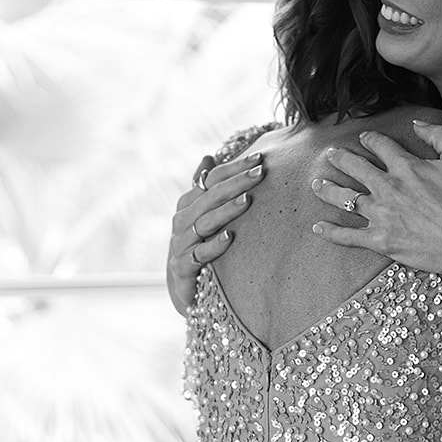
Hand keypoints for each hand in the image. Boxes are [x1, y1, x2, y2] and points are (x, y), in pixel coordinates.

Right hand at [167, 151, 264, 315]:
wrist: (181, 285)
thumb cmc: (195, 244)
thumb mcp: (199, 215)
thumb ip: (203, 186)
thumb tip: (208, 156)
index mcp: (188, 204)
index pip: (211, 180)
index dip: (234, 168)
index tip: (259, 158)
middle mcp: (182, 220)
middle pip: (210, 197)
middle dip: (236, 183)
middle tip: (260, 172)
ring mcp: (181, 244)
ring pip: (205, 223)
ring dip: (227, 211)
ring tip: (248, 200)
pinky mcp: (183, 267)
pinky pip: (199, 254)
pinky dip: (214, 246)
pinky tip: (230, 237)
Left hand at [310, 121, 441, 282]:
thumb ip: (441, 136)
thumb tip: (417, 123)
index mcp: (406, 167)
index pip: (380, 145)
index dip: (371, 139)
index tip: (365, 138)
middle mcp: (388, 187)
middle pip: (355, 167)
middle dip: (341, 158)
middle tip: (331, 155)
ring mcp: (381, 215)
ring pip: (345, 199)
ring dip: (328, 189)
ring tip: (317, 184)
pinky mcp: (380, 241)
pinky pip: (348, 236)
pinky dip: (331, 232)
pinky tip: (318, 228)